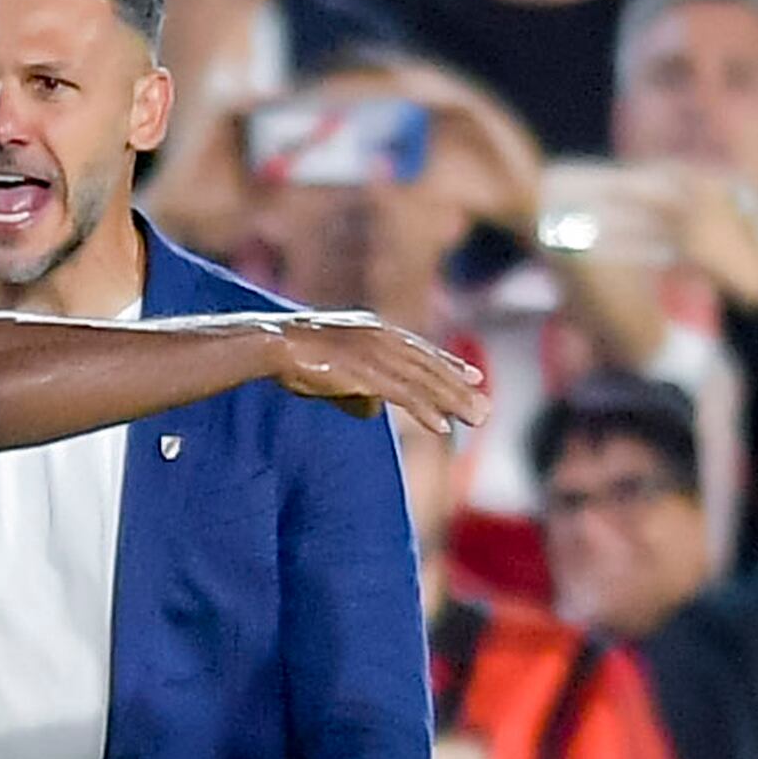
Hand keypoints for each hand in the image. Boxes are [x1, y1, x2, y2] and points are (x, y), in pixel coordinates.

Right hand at [258, 312, 490, 434]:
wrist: (273, 344)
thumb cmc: (294, 357)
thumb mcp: (333, 371)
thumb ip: (357, 389)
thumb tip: (372, 411)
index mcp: (375, 331)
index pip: (420, 350)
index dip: (448, 364)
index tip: (472, 376)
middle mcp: (383, 338)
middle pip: (429, 367)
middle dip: (459, 389)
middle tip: (484, 407)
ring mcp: (376, 354)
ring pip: (424, 382)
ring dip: (452, 402)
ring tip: (476, 419)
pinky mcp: (367, 372)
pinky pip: (404, 396)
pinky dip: (425, 411)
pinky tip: (442, 427)